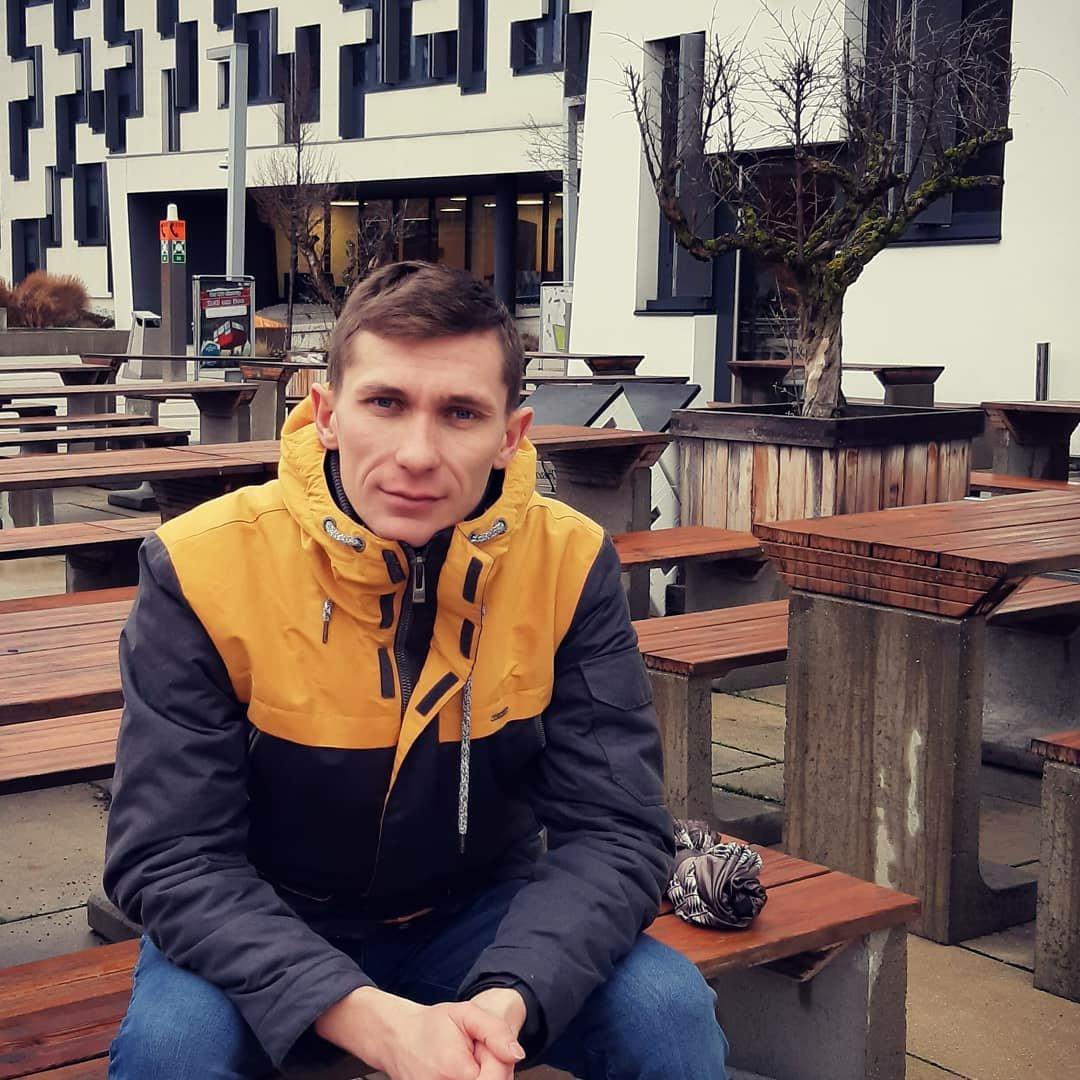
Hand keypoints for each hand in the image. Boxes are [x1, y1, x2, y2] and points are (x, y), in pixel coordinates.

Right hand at [315, 986, 524, 1079]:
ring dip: (484, 1077)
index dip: (498, 1061)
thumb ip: (495, 1031)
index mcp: (456, 1069)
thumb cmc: (431, 1025)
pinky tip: (463, 1073)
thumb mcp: (465, 1014)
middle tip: (475, 1053)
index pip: (498, 1076)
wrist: (398, 1038)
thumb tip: (517, 1054)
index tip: (482, 1047)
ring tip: (468, 1063)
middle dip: (491, 1070)